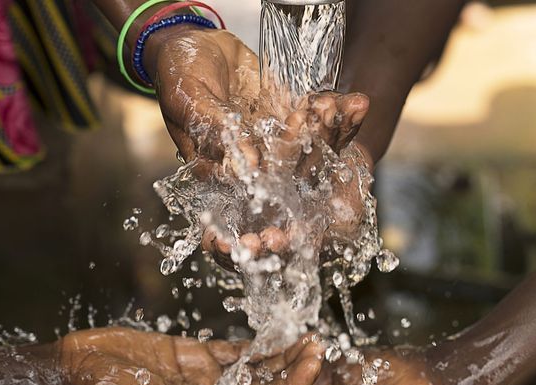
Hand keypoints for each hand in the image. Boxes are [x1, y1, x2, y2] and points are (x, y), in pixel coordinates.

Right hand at [59, 327, 323, 384]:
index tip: (314, 361)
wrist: (74, 368)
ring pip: (253, 369)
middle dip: (294, 369)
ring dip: (280, 355)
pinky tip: (275, 332)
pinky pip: (231, 352)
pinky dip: (254, 344)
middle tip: (320, 344)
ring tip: (306, 335)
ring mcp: (203, 379)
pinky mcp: (192, 356)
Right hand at [149, 27, 369, 270]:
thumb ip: (216, 131)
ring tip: (354, 107)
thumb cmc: (178, 72)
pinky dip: (336, 111)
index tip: (304, 151)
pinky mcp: (285, 120)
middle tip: (330, 119)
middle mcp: (248, 165)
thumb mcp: (189, 100)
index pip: (254, 190)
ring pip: (307, 145)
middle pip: (289, 168)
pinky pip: (313, 120)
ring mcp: (270, 143)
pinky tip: (358, 102)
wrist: (192, 43)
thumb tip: (248, 167)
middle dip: (315, 145)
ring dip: (332, 129)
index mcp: (218, 171)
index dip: (281, 182)